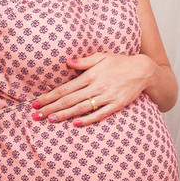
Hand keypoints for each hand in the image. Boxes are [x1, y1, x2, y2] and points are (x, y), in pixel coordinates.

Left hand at [33, 52, 156, 126]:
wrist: (143, 70)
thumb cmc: (120, 62)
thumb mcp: (102, 56)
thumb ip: (84, 61)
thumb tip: (67, 62)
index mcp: (91, 75)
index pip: (65, 88)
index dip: (49, 96)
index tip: (36, 103)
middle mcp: (97, 86)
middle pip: (69, 99)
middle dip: (51, 108)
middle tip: (36, 115)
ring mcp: (107, 97)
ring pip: (81, 107)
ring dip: (65, 114)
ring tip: (50, 120)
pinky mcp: (116, 105)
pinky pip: (99, 114)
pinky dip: (87, 119)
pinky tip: (75, 124)